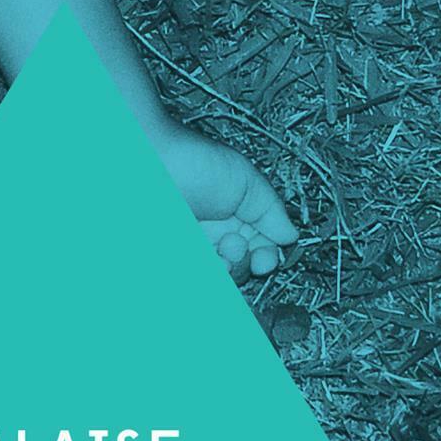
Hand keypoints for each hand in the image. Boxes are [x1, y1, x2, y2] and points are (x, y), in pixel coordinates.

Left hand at [153, 122, 297, 283]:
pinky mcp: (171, 258)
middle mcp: (213, 235)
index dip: (265, 259)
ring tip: (217, 253)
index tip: (266, 260)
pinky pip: (189, 280)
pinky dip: (199, 276)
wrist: (148, 162)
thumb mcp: (245, 181)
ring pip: (217, 278)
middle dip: (242, 264)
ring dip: (224, 272)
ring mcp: (191, 246)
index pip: (258, 250)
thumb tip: (292, 237)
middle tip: (232, 245)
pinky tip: (203, 257)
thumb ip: (271, 210)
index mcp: (234, 217)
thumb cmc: (192, 160)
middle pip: (238, 270)